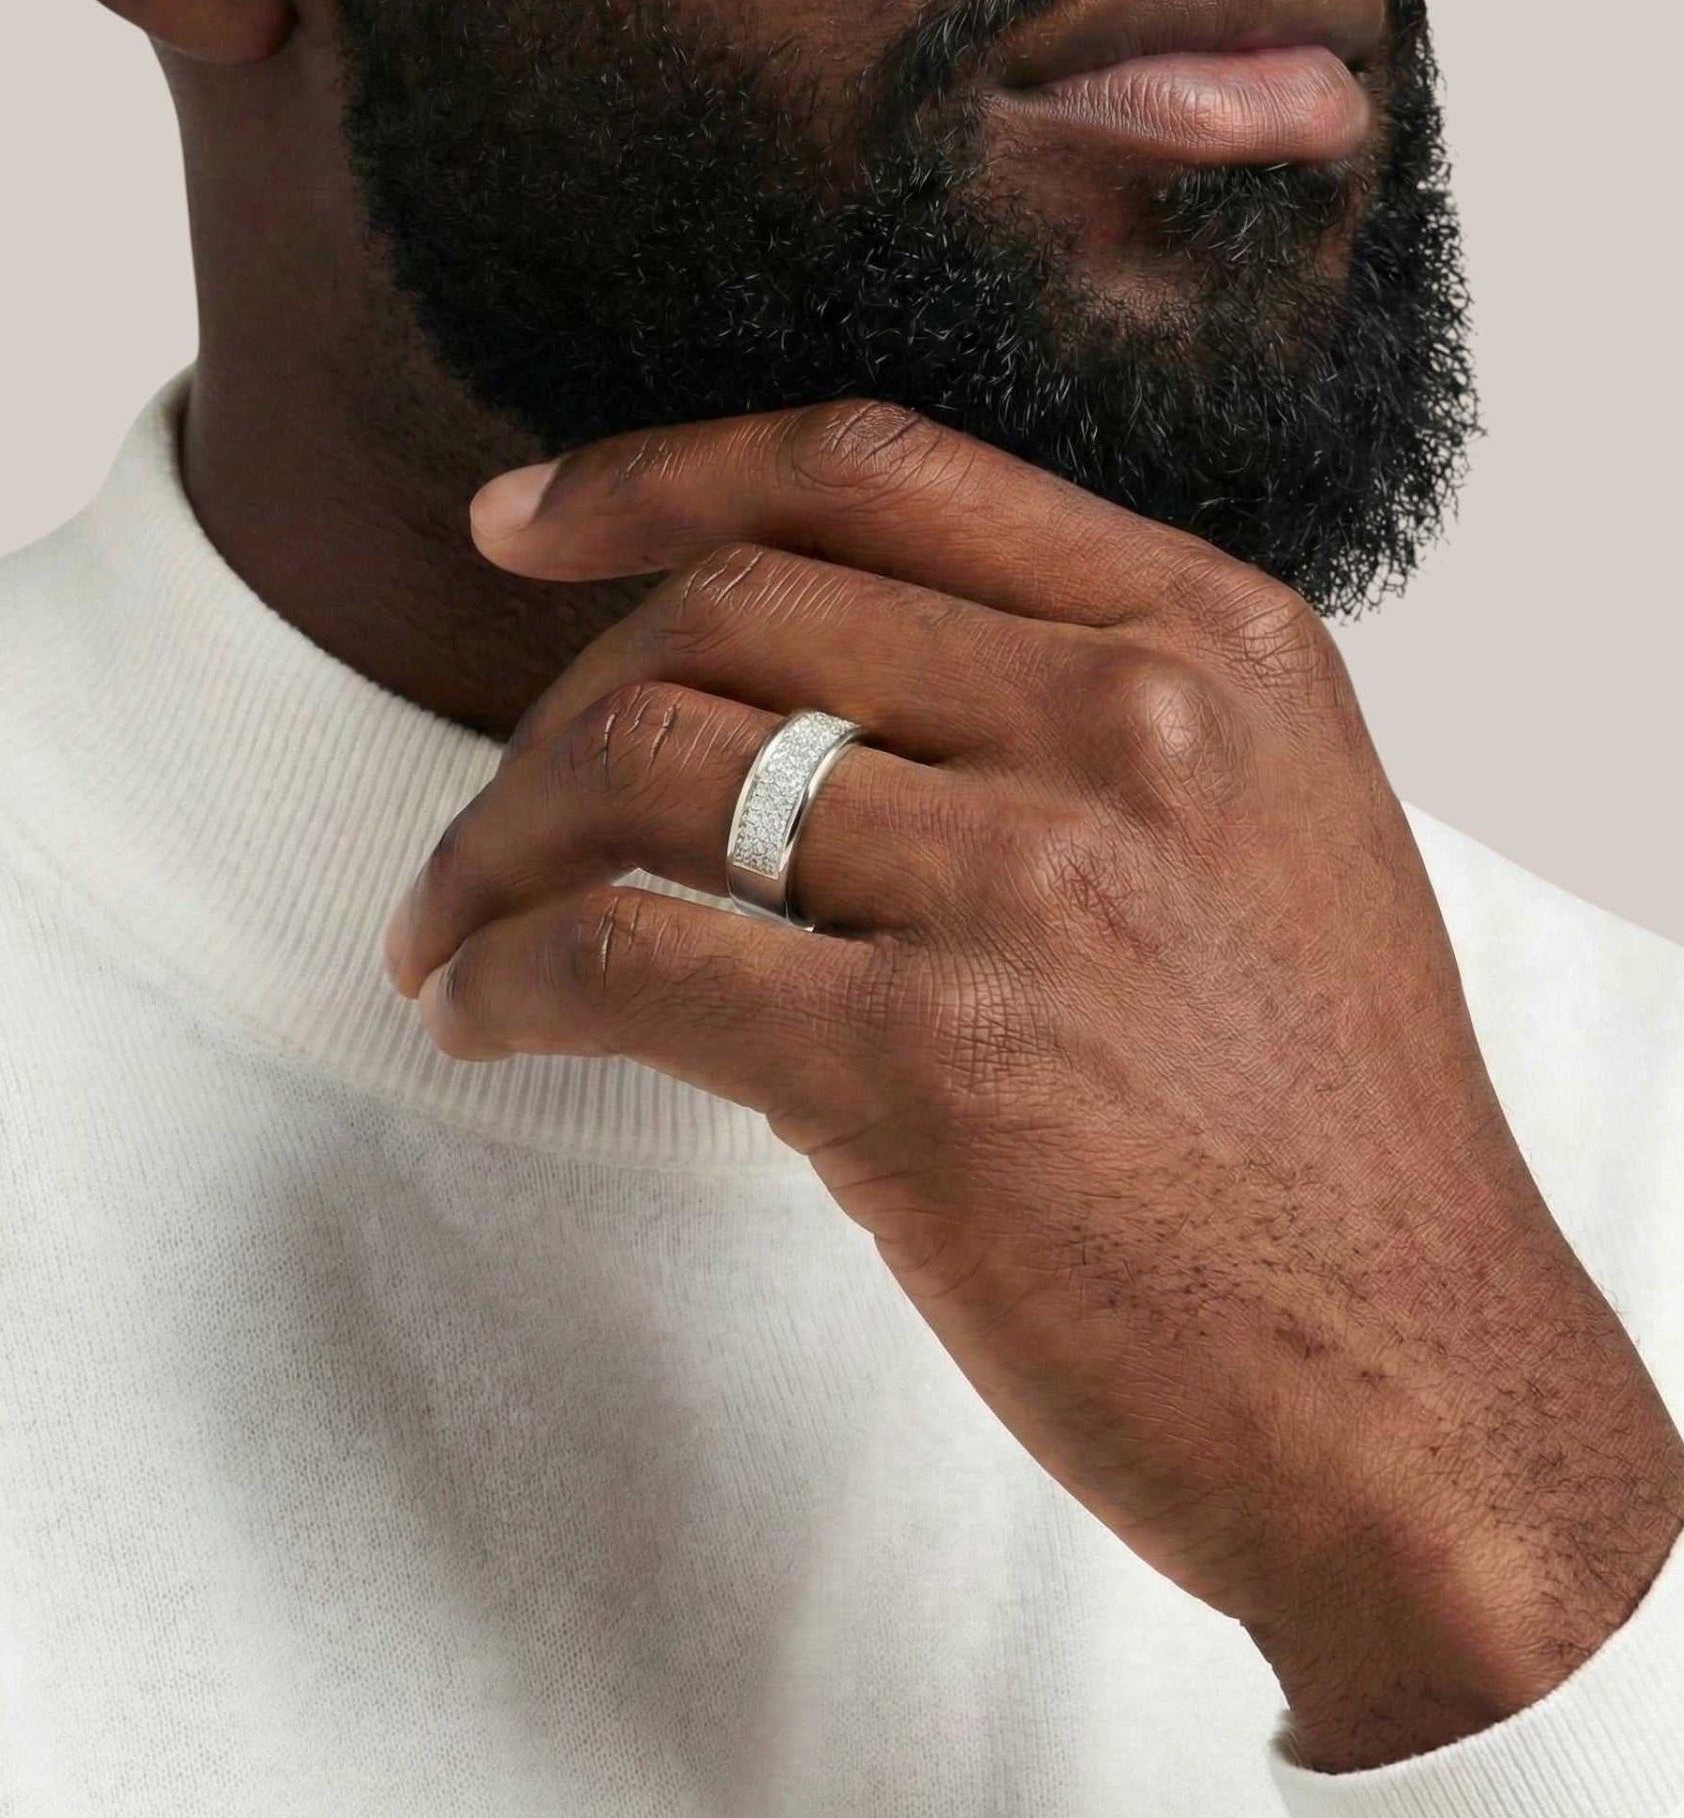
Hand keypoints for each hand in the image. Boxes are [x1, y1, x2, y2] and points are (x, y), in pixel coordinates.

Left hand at [384, 400, 1683, 1771]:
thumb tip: (778, 710)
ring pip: (645, 764)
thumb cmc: (1313, 1142)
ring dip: (494, 848)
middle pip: (726, 612)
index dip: (657, 476)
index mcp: (1210, 641)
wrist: (1416, 1399)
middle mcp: (1129, 726)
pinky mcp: (932, 1067)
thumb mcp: (1257, 844)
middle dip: (550, 712)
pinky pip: (624, 952)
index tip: (519, 524)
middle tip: (493, 825)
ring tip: (451, 935)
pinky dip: (507, 973)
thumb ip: (1061, 726)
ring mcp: (1034, 886)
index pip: (870, 468)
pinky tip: (481, 1015)